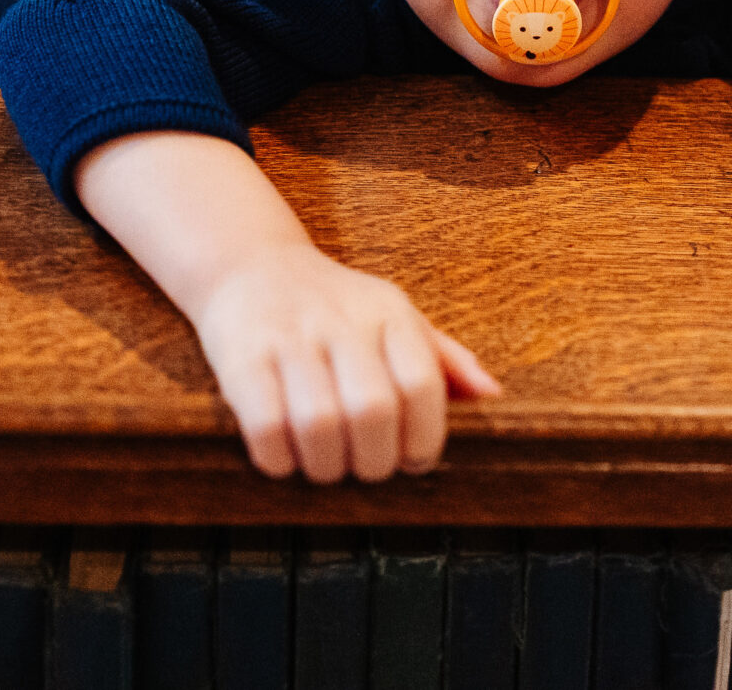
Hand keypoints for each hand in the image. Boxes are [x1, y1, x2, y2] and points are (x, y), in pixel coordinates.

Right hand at [191, 242, 500, 482]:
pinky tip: (286, 456)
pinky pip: (265, 427)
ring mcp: (288, 338)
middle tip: (367, 467)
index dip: (425, 438)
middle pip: (372, 411)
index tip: (413, 459)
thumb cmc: (334, 306)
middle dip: (375, 461)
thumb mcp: (394, 315)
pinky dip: (280, 459)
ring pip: (319, 424)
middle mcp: (340, 321)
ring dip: (327, 465)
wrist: (249, 265)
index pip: (422, 384)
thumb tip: (492, 393)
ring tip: (327, 465)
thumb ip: (443, 358)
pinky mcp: (240, 358)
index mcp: (388, 312)